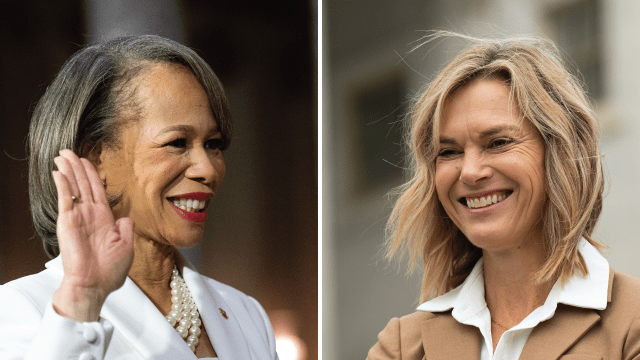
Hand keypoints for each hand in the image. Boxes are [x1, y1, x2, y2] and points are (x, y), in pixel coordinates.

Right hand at [51, 149, 133, 321]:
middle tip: (68, 151)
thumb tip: (125, 217)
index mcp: (103, 219)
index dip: (92, 175)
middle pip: (83, 184)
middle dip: (76, 167)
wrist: (95, 285)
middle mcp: (89, 215)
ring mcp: (77, 218)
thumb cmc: (110, 271)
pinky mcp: (68, 222)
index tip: (86, 161)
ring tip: (62, 155)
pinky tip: (59, 172)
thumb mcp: (126, 246)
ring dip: (68, 170)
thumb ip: (126, 228)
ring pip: (73, 188)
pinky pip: (65, 199)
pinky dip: (63, 185)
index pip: (97, 190)